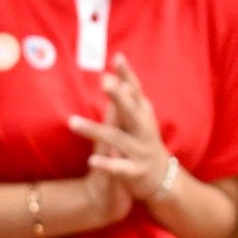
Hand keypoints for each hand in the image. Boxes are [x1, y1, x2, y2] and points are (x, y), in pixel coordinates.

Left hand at [74, 62, 179, 211]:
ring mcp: (140, 151)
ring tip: (71, 122)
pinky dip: (106, 165)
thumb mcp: (142, 122)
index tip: (117, 56)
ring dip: (95, 130)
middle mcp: (144, 131)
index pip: (135, 92)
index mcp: (144, 117)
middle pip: (130, 112)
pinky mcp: (136, 172)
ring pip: (116, 139)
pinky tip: (91, 160)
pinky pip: (119, 168)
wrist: (165, 181)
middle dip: (119, 97)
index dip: (127, 75)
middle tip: (105, 81)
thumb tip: (116, 77)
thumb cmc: (147, 145)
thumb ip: (130, 101)